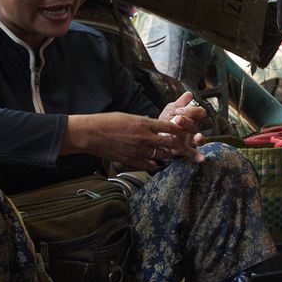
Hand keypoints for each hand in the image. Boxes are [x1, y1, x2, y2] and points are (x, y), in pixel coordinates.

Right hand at [63, 92, 205, 168]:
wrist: (90, 134)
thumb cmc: (107, 122)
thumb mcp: (128, 117)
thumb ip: (143, 122)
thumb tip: (154, 124)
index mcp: (144, 124)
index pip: (169, 126)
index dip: (180, 129)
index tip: (188, 131)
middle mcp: (144, 137)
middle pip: (169, 143)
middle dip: (181, 147)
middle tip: (190, 149)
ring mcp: (138, 150)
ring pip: (161, 155)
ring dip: (168, 156)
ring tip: (173, 156)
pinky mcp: (131, 160)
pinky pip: (148, 165)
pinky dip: (153, 165)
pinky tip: (156, 164)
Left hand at [158, 91, 207, 162]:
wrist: (155, 134)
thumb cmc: (166, 121)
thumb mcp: (171, 109)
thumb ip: (180, 102)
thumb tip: (190, 94)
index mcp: (191, 118)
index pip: (199, 113)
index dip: (191, 111)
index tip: (179, 111)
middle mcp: (192, 129)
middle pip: (196, 125)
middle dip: (187, 121)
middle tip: (178, 118)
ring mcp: (190, 140)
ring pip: (199, 139)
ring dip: (199, 137)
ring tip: (197, 137)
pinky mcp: (184, 150)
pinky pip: (193, 153)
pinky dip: (198, 156)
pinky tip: (202, 159)